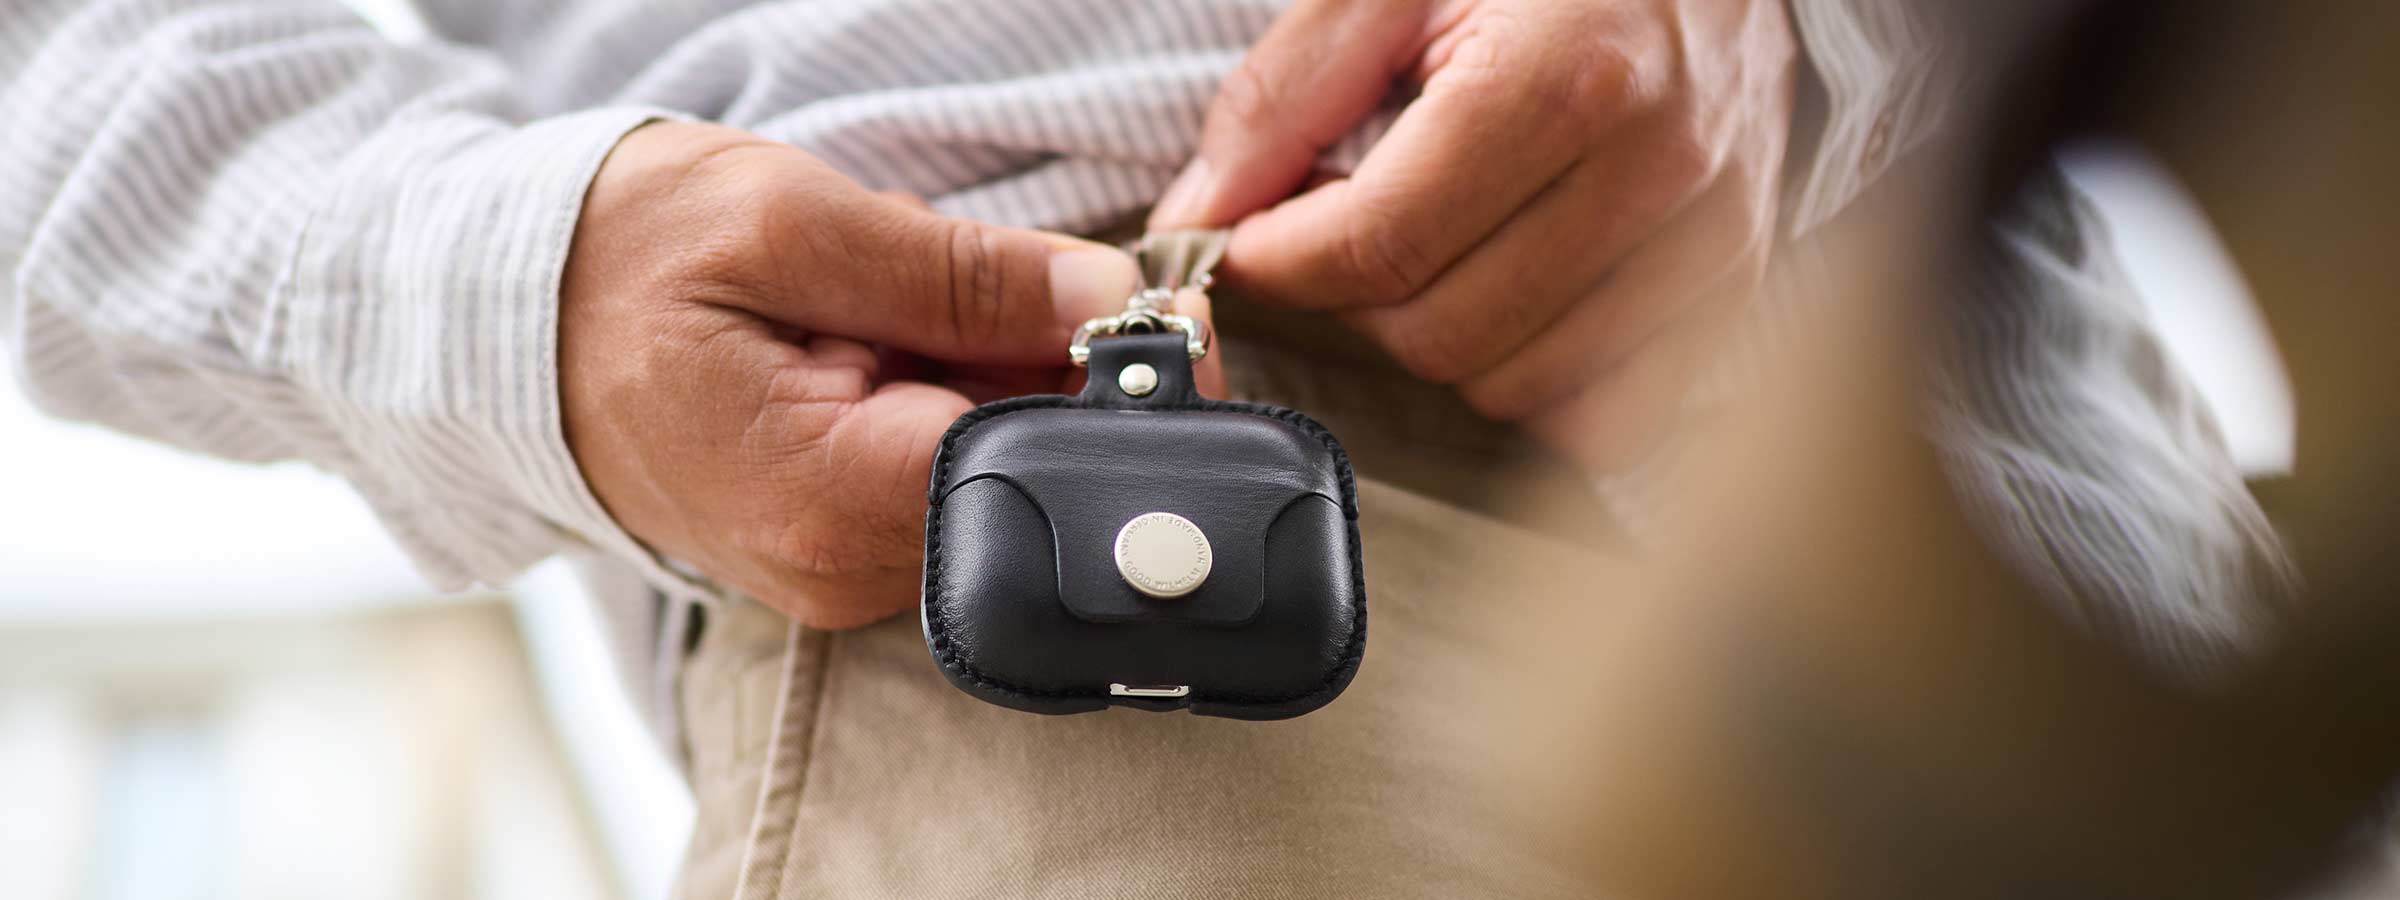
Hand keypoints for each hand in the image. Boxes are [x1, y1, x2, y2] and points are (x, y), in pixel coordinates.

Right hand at [562, 122, 1217, 627]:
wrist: (492, 315)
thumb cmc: (618, 256)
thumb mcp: (790, 223)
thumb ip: (961, 273)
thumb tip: (1108, 300)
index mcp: (831, 498)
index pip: (1042, 468)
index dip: (1120, 391)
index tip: (1164, 314)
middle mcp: (841, 567)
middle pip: (1031, 485)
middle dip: (1067, 381)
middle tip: (1055, 278)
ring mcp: (835, 570)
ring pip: (996, 482)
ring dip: (1007, 387)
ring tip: (933, 304)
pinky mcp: (832, 547)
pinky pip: (943, 482)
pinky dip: (958, 406)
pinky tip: (912, 343)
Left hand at [1152, 0, 1794, 469]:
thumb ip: (1285, 96)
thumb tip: (1198, 219)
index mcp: (1568, 74)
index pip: (1381, 245)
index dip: (1280, 260)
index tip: (1244, 240)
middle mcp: (1656, 167)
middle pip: (1442, 331)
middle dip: (1353, 298)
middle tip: (1339, 228)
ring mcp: (1710, 237)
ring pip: (1514, 386)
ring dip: (1439, 338)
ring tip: (1433, 245)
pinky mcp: (1738, 282)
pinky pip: (1609, 416)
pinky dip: (1537, 385)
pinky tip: (1508, 302)